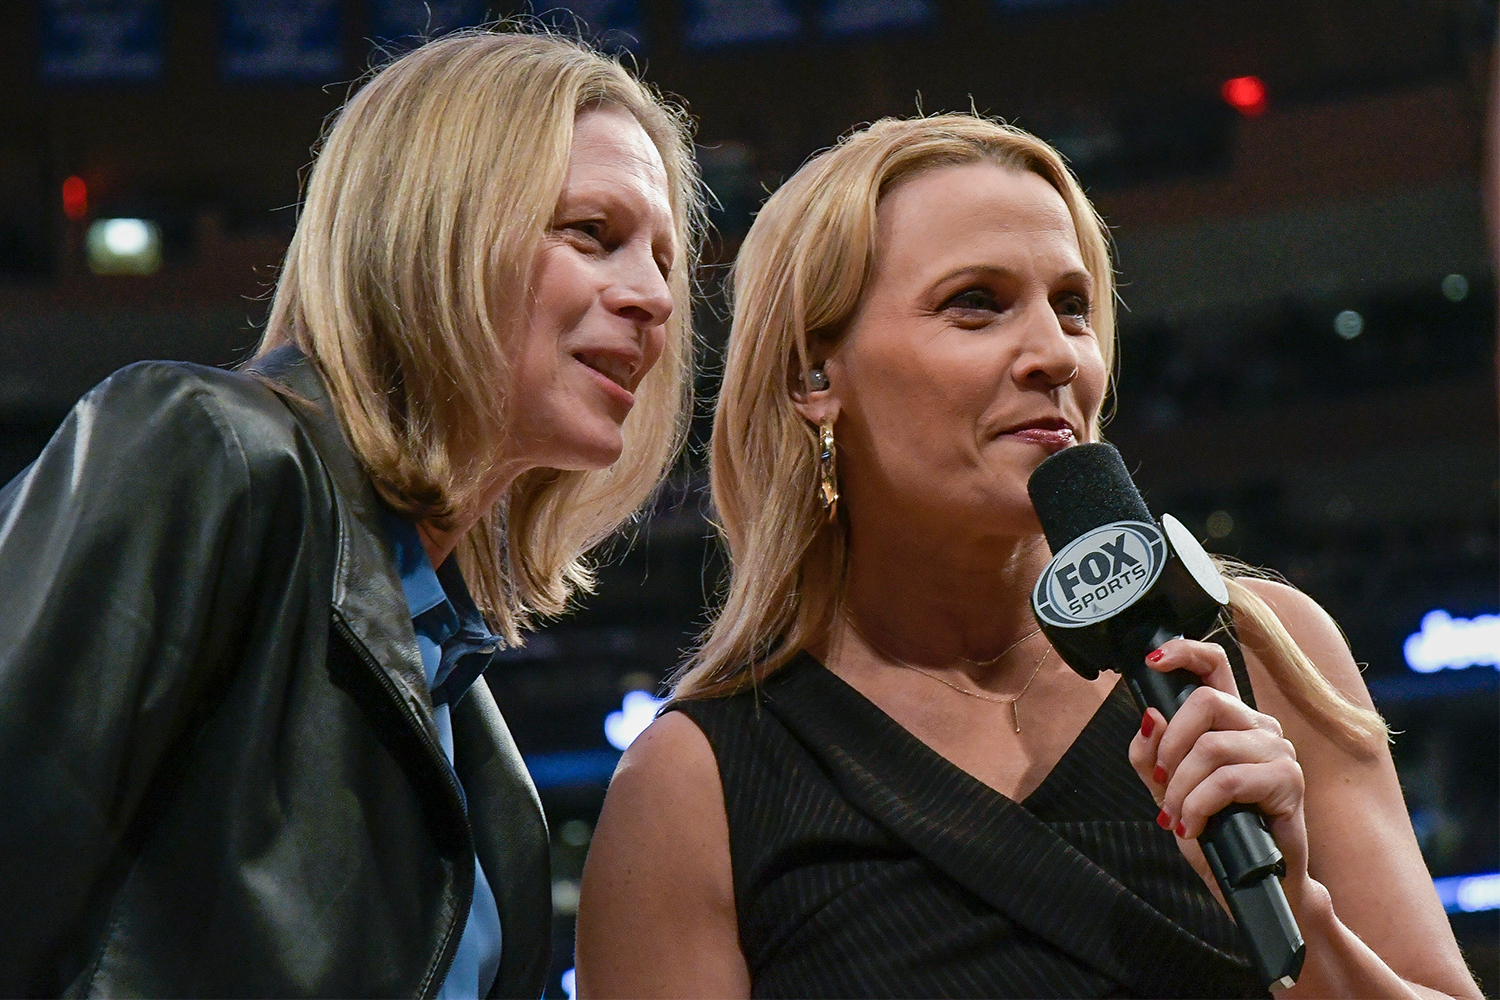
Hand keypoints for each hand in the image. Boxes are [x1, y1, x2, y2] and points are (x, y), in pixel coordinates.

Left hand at [1127, 638, 1311, 901]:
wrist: (1248, 883)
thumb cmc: (1214, 832)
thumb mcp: (1168, 790)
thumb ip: (1151, 755)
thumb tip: (1149, 716)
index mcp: (1230, 720)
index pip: (1214, 664)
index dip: (1185, 651)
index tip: (1152, 660)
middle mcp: (1258, 726)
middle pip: (1205, 701)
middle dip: (1169, 744)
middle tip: (1162, 783)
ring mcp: (1277, 750)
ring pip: (1211, 747)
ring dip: (1181, 789)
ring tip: (1177, 818)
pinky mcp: (1288, 780)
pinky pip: (1227, 780)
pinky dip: (1198, 806)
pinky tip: (1193, 827)